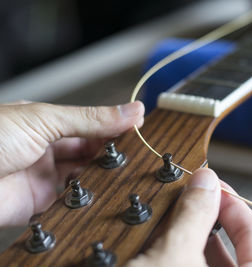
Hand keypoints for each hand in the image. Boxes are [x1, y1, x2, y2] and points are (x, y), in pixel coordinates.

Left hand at [0, 101, 143, 226]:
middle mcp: (48, 149)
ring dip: (103, 175)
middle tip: (136, 154)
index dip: (116, 127)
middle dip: (112, 152)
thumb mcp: (45, 119)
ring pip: (86, 176)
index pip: (92, 124)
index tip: (140, 129)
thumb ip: (91, 119)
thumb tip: (130, 111)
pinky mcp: (40, 203)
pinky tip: (102, 192)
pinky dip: (89, 197)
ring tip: (123, 172)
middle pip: (91, 151)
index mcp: (48, 123)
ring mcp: (45, 176)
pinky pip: (73, 200)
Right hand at [127, 168, 251, 266]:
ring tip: (178, 217)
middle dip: (213, 220)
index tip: (218, 190)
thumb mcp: (172, 256)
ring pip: (211, 263)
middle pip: (237, 251)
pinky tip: (165, 243)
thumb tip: (205, 181)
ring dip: (195, 238)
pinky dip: (183, 255)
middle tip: (196, 200)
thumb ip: (193, 215)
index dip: (238, 208)